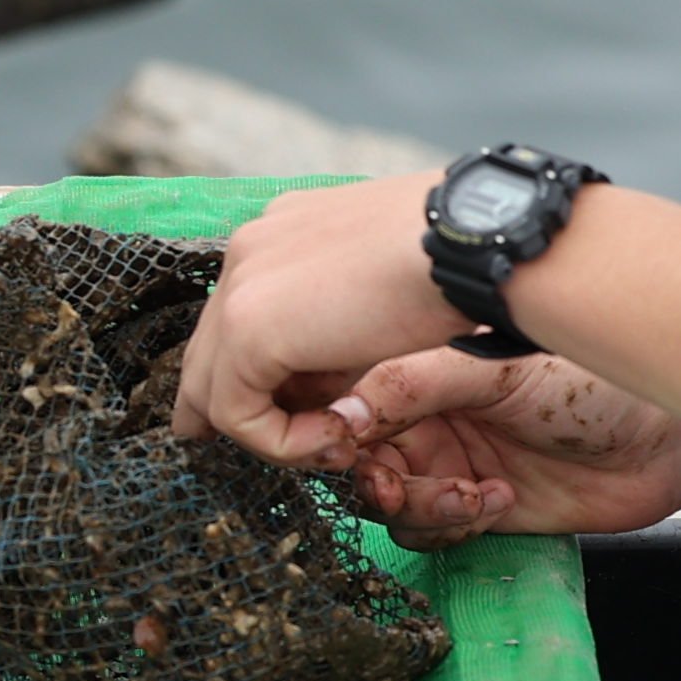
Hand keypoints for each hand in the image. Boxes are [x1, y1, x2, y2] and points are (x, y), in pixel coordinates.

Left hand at [172, 172, 471, 463]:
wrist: (471, 242)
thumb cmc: (454, 262)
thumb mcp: (383, 294)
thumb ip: (338, 328)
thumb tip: (321, 388)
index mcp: (282, 234)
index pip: (239, 319)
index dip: (262, 378)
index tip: (306, 418)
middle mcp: (249, 251)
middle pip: (209, 355)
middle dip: (243, 415)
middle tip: (308, 447)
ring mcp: (239, 287)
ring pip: (215, 393)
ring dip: (278, 435)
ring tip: (342, 445)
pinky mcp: (246, 329)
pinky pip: (237, 415)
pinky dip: (285, 443)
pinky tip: (339, 436)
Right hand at [329, 349, 680, 541]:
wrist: (659, 440)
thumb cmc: (588, 383)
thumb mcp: (490, 372)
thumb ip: (410, 386)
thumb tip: (341, 415)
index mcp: (418, 368)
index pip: (346, 403)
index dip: (335, 430)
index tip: (342, 447)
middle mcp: (424, 417)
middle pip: (357, 462)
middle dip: (373, 480)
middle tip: (396, 485)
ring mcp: (446, 464)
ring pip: (388, 506)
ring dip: (420, 507)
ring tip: (468, 493)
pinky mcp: (472, 508)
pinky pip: (429, 533)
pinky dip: (454, 524)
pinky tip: (497, 499)